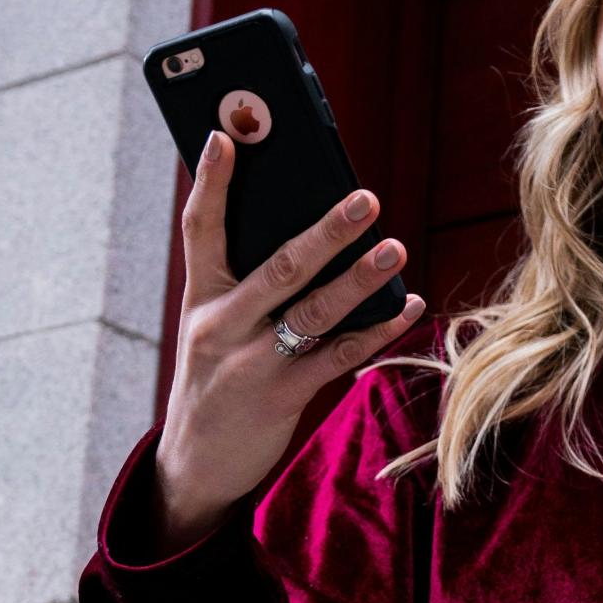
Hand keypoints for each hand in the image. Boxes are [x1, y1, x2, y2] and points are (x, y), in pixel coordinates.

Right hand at [152, 129, 425, 552]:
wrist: (193, 465)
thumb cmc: (215, 376)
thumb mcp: (214, 325)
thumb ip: (247, 281)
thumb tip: (310, 230)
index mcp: (200, 298)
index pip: (199, 229)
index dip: (211, 182)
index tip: (225, 136)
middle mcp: (222, 325)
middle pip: (279, 267)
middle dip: (326, 231)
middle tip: (366, 198)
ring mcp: (253, 363)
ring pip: (315, 311)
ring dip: (360, 278)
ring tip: (395, 247)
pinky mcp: (283, 396)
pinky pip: (340, 355)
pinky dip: (377, 329)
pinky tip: (408, 305)